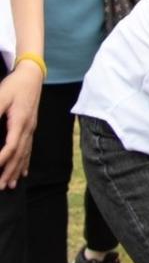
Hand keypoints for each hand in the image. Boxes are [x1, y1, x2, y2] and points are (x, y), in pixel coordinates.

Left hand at [0, 61, 43, 188]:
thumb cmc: (15, 85)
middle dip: (10, 171)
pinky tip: (24, 172)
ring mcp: (31, 128)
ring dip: (17, 170)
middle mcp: (28, 128)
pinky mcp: (30, 127)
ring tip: (11, 184)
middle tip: (2, 186)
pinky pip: (29, 148)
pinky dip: (25, 162)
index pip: (11, 146)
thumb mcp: (0, 96)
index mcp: (20, 121)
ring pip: (25, 154)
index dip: (2, 159)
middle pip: (19, 154)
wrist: (32, 76)